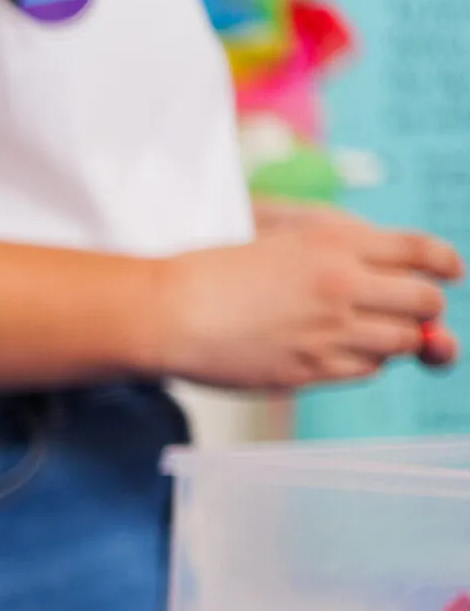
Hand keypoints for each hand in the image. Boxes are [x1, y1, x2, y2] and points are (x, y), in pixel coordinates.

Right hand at [153, 208, 461, 388]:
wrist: (169, 311)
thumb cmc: (217, 273)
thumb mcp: (287, 239)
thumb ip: (344, 253)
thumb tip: (398, 278)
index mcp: (337, 242)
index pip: (424, 251)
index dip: (446, 264)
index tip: (450, 274)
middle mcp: (342, 284)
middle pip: (425, 301)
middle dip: (423, 308)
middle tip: (408, 312)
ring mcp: (327, 331)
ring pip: (402, 341)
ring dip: (394, 340)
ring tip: (364, 335)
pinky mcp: (308, 369)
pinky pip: (366, 371)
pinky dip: (364, 364)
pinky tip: (335, 354)